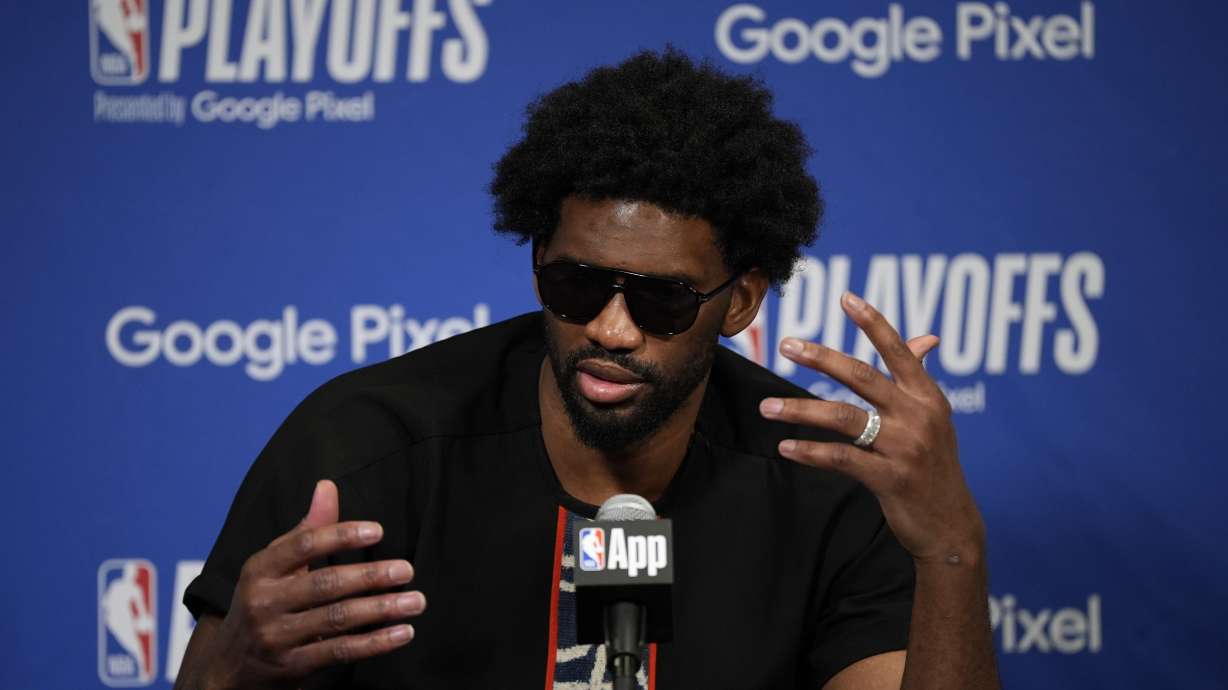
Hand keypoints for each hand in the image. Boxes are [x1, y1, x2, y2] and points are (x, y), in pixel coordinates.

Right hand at [205, 480, 425, 688]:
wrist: (230, 667)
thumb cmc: (263, 601)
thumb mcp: (273, 565)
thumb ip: (306, 529)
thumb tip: (327, 485)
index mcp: (260, 570)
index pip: (303, 546)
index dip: (341, 536)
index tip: (378, 530)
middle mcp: (265, 602)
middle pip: (324, 584)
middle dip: (369, 576)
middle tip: (407, 569)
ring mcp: (277, 637)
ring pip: (336, 620)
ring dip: (381, 610)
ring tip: (415, 601)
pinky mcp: (292, 667)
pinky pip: (340, 652)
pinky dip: (375, 643)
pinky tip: (402, 633)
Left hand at [758, 292, 984, 564]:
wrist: (951, 524)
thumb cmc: (935, 465)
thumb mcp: (934, 418)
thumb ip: (919, 379)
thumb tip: (925, 337)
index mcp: (928, 396)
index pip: (898, 351)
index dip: (872, 323)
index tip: (845, 298)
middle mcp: (918, 416)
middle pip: (862, 377)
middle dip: (821, 358)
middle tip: (786, 345)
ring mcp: (905, 448)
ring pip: (844, 418)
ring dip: (800, 410)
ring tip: (767, 407)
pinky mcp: (891, 479)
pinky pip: (842, 459)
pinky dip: (810, 452)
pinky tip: (785, 446)